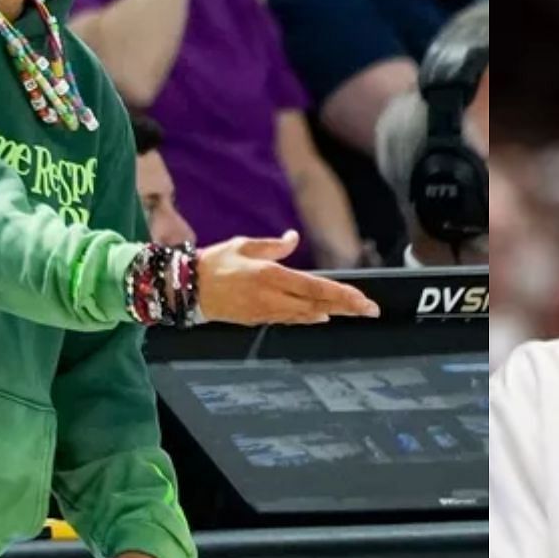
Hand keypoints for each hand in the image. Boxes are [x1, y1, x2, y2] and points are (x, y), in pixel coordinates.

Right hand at [197, 230, 380, 324]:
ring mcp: (266, 311)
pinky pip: (290, 319)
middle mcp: (272, 297)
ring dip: (331, 312)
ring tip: (354, 311)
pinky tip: (321, 316)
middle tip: (371, 310)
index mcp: (270, 275)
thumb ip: (273, 246)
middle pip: (317, 305)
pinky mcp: (258, 319)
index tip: (363, 300)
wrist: (187, 289)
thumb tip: (294, 238)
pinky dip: (308, 317)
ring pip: (306, 315)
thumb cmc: (214, 262)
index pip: (315, 287)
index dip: (342, 295)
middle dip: (346, 308)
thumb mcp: (244, 245)